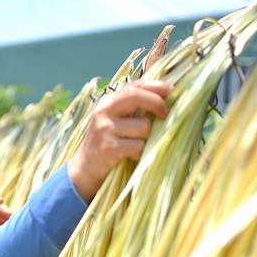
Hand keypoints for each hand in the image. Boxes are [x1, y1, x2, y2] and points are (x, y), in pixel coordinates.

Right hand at [67, 79, 172, 201]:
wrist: (84, 169)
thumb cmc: (106, 144)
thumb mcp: (115, 121)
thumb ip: (132, 109)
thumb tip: (164, 98)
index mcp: (108, 102)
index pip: (134, 86)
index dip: (155, 86)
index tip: (172, 90)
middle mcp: (104, 111)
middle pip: (136, 96)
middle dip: (157, 103)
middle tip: (166, 114)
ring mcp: (106, 129)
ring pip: (144, 126)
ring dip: (147, 138)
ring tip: (136, 146)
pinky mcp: (109, 148)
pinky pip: (138, 146)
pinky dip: (140, 153)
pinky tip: (131, 156)